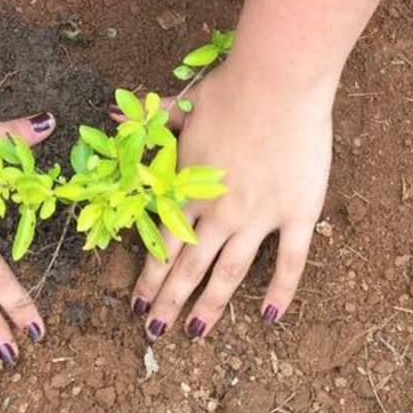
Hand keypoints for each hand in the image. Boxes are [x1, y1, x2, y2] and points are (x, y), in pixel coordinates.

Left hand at [127, 58, 332, 337]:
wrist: (277, 82)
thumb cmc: (229, 88)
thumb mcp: (182, 106)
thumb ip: (152, 122)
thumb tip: (116, 116)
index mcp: (188, 188)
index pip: (162, 243)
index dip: (148, 276)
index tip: (135, 304)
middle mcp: (218, 211)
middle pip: (188, 267)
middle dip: (168, 301)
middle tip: (154, 331)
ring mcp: (258, 216)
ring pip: (229, 272)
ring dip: (210, 305)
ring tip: (195, 330)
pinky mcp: (297, 213)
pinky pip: (289, 261)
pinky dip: (280, 291)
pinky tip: (270, 317)